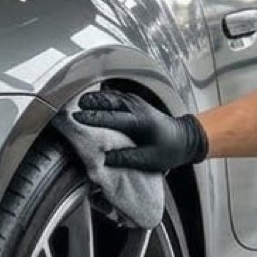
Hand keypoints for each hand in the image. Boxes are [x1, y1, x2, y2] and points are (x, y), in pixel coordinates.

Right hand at [72, 91, 208, 171]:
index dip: (93, 118)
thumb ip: (126, 158)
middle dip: (90, 103)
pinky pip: (115, 97)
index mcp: (140, 122)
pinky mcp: (135, 102)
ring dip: (94, 99)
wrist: (184, 137)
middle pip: (109, 101)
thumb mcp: (149, 160)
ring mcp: (136, 102)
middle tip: (72, 108)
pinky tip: (92, 102)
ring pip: (111, 96)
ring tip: (78, 103)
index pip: (112, 118)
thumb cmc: (169, 150)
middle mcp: (137, 108)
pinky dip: (102, 98)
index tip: (77, 119)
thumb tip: (105, 158)